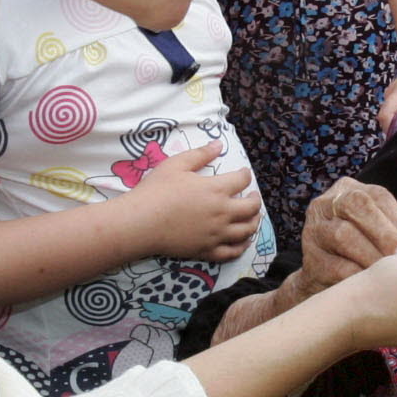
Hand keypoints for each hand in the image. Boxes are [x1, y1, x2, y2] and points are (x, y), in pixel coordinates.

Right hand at [130, 142, 261, 261]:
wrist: (141, 222)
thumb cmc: (156, 190)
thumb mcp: (176, 165)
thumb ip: (200, 154)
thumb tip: (218, 144)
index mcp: (216, 189)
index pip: (242, 180)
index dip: (245, 174)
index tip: (243, 173)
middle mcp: (222, 212)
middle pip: (251, 208)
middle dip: (255, 200)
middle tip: (252, 196)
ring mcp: (216, 234)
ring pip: (246, 231)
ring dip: (254, 222)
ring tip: (253, 218)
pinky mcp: (207, 251)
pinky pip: (232, 252)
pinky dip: (241, 247)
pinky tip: (243, 242)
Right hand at [295, 177, 396, 299]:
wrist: (325, 280)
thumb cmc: (361, 251)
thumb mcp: (381, 232)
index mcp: (348, 191)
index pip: (376, 195)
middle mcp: (326, 204)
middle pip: (356, 206)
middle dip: (384, 232)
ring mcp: (314, 230)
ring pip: (343, 234)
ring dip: (372, 255)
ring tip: (390, 272)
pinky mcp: (310, 259)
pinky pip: (336, 266)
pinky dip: (358, 276)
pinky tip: (372, 285)